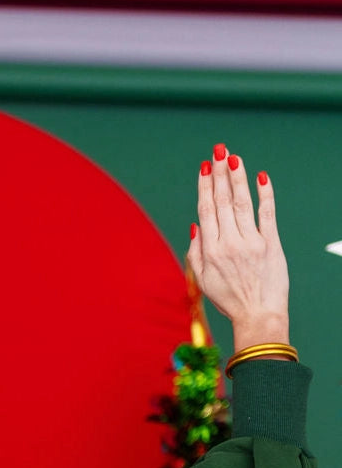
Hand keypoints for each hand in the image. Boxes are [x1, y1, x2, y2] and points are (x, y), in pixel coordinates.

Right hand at [187, 146, 289, 350]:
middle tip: (219, 150)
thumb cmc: (229, 300)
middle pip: (223, 201)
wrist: (258, 316)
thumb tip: (196, 224)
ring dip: (238, 177)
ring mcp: (251, 242)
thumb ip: (196, 252)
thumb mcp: (203, 281)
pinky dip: (265, 195)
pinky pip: (267, 214)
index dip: (205, 186)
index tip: (205, 167)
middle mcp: (229, 244)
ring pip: (242, 203)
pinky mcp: (271, 244)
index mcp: (210, 251)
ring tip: (234, 157)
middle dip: (220, 173)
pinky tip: (262, 177)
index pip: (206, 210)